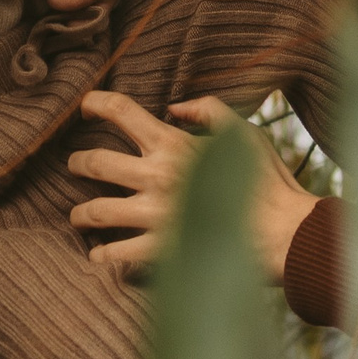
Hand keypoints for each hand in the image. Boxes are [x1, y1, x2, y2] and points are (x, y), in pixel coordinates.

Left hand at [64, 91, 320, 283]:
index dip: (96, 103)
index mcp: (173, 144)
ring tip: (78, 216)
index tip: (85, 105)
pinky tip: (98, 255)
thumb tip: (175, 107)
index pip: (121, 112)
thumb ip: (209, 111)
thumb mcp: (244, 132)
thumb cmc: (268, 181)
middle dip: (76, 163)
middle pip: (94, 163)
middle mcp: (156, 176)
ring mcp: (154, 215)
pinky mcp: (159, 250)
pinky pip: (116, 254)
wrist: (283, 234)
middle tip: (74, 166)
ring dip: (80, 213)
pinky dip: (102, 255)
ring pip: (94, 211)